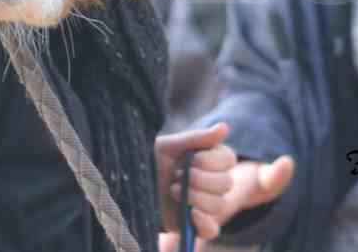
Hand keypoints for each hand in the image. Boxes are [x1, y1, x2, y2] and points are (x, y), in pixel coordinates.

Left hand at [155, 123, 236, 239]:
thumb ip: (196, 138)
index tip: (191, 159)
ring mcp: (203, 205)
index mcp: (209, 160)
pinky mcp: (193, 225)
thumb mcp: (169, 147)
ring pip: (219, 204)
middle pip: (226, 183)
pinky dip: (205, 221)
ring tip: (174, 190)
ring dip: (198, 197)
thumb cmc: (150, 162)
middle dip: (202, 179)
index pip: (228, 159)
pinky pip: (212, 229)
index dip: (212, 160)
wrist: (129, 186)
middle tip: (179, 176)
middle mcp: (210, 182)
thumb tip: (224, 127)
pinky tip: (190, 213)